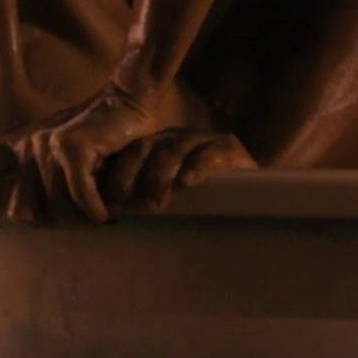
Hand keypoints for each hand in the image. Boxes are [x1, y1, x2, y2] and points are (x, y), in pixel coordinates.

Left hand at [0, 86, 157, 225]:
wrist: (127, 102)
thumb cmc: (98, 136)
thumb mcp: (59, 152)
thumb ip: (36, 174)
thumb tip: (15, 211)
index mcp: (18, 146)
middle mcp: (27, 145)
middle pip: (21, 211)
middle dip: (50, 222)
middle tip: (75, 218)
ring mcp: (47, 145)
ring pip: (55, 208)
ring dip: (79, 218)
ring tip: (96, 212)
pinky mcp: (72, 148)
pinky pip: (78, 196)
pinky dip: (93, 209)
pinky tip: (103, 212)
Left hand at [96, 129, 256, 214]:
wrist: (250, 196)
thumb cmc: (203, 204)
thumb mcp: (166, 198)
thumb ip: (141, 200)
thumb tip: (106, 217)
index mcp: (157, 148)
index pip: (129, 153)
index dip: (117, 175)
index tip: (109, 203)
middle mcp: (176, 139)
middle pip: (146, 148)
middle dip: (132, 175)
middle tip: (126, 203)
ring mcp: (203, 140)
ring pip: (174, 149)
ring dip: (160, 175)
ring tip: (156, 202)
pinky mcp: (229, 147)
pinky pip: (210, 152)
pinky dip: (198, 166)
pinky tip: (189, 182)